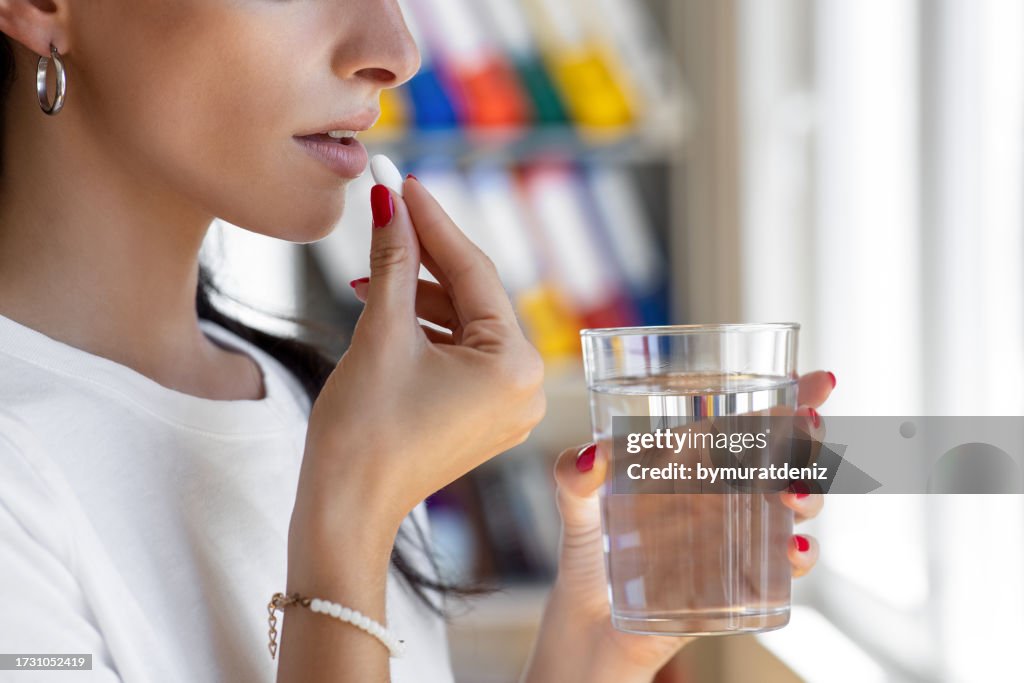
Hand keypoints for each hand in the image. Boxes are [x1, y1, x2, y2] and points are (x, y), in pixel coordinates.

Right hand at [296, 176, 545, 535]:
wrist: (345, 510)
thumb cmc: (363, 431)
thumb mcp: (381, 334)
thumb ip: (391, 262)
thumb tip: (388, 200)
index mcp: (514, 363)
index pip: (474, 270)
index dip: (432, 220)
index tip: (402, 180)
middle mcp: (526, 383)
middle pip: (473, 294)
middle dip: (425, 255)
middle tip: (386, 208)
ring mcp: (508, 402)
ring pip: (465, 322)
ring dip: (420, 292)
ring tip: (369, 270)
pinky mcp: (484, 413)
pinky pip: (461, 352)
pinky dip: (428, 327)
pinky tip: (386, 305)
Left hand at [527, 371, 833, 680]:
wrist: (591, 627)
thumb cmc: (591, 556)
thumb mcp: (577, 508)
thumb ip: (573, 479)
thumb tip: (591, 455)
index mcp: (694, 461)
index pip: (749, 420)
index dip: (791, 399)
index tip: (820, 382)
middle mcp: (724, 494)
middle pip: (786, 457)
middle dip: (809, 441)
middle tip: (808, 430)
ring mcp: (736, 536)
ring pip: (796, 507)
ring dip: (810, 494)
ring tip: (793, 495)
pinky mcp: (739, 582)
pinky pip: (784, 567)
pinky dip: (799, 557)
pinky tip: (792, 551)